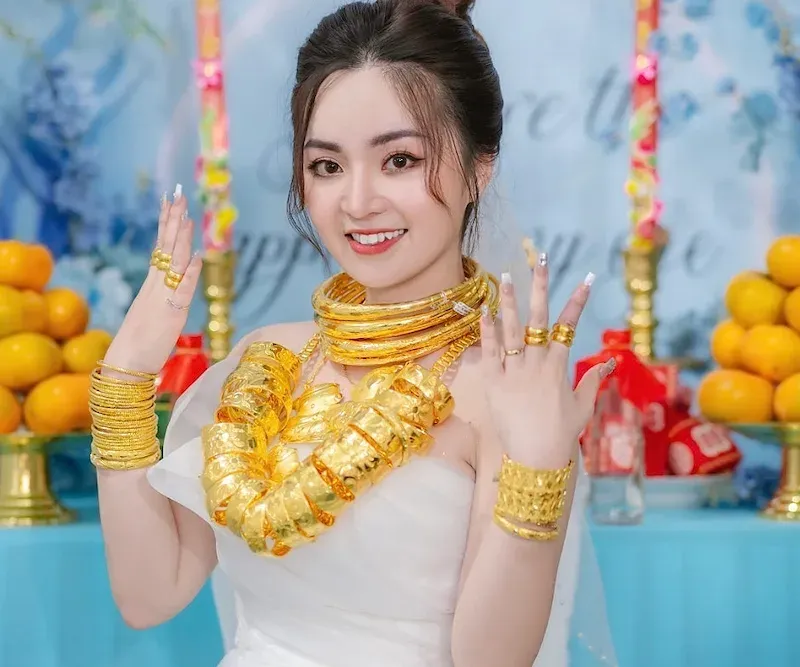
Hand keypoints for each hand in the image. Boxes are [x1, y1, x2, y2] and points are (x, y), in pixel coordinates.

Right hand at [103, 186, 202, 374]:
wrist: (126, 364)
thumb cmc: (140, 344)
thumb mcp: (155, 314)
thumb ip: (165, 299)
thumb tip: (174, 289)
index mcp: (152, 286)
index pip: (161, 248)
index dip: (166, 225)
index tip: (169, 202)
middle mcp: (156, 287)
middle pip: (166, 248)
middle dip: (173, 221)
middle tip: (178, 195)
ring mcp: (163, 299)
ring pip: (174, 263)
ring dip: (181, 239)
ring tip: (187, 216)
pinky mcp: (171, 314)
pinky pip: (183, 291)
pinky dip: (191, 274)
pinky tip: (198, 257)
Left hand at [479, 256, 614, 467]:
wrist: (536, 457)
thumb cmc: (562, 434)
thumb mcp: (583, 406)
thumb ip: (594, 381)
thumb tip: (611, 363)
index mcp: (558, 368)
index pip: (568, 327)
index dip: (578, 302)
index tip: (587, 279)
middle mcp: (536, 364)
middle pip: (538, 319)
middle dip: (540, 287)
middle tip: (540, 261)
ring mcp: (514, 372)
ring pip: (511, 330)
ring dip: (509, 301)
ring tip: (505, 275)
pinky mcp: (493, 383)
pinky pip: (490, 352)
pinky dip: (487, 331)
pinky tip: (485, 310)